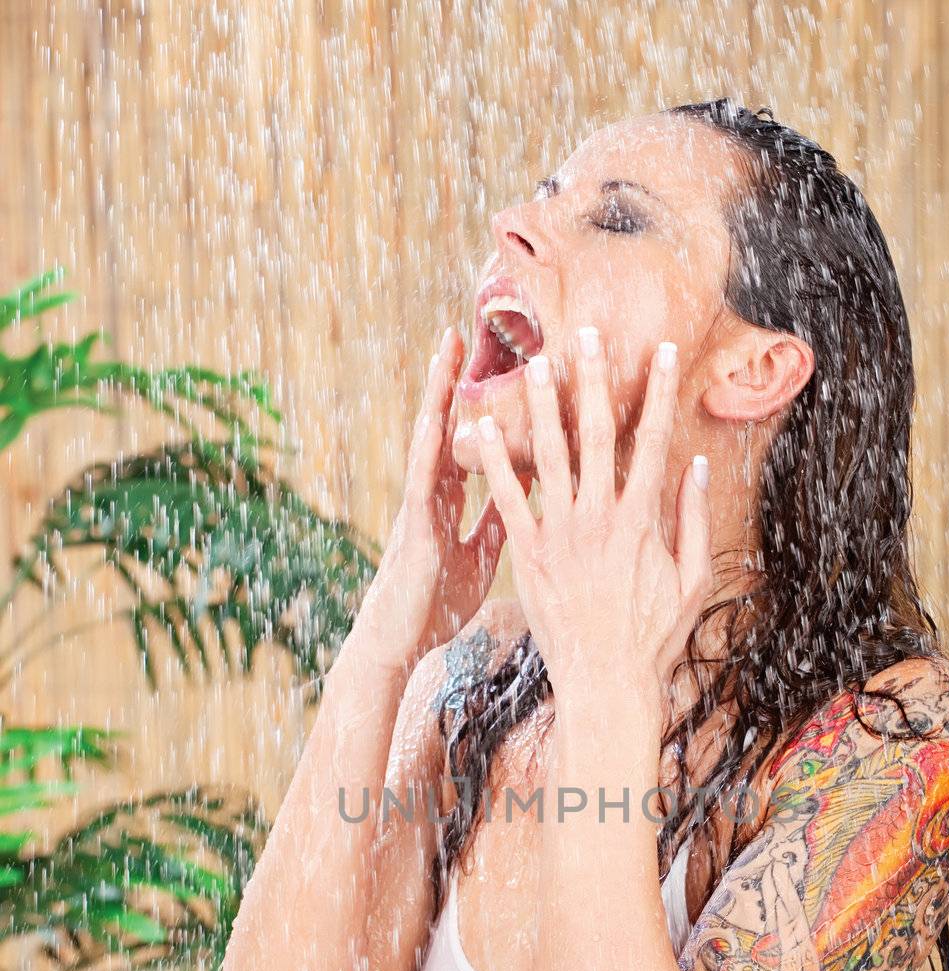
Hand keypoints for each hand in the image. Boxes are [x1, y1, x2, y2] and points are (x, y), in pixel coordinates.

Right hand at [360, 324, 531, 664]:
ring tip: (445, 346)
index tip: (500, 362)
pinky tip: (434, 418)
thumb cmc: (437, 602)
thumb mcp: (478, 555)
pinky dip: (428, 447)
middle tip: (467, 327)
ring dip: (436, 392)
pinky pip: (421, 481)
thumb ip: (496, 520)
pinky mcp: (412, 528)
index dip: (485, 401)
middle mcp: (433, 492)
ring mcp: (419, 505)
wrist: (401, 642)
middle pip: (448, 423)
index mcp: (451, 499)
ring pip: (429, 436)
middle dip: (456, 378)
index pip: (471, 439)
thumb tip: (525, 494)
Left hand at [471, 326, 711, 695]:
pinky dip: (494, 463)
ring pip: (549, 456)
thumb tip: (699, 466)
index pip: (653, 441)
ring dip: (541, 406)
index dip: (659, 392)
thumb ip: (696, 521)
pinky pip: (508, 499)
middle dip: (593, 380)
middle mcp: (600, 517)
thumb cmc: (655, 637)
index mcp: (642, 520)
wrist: (606, 681)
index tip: (663, 351)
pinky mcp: (529, 554)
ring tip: (532, 363)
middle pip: (597, 434)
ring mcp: (561, 534)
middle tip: (585, 333)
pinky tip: (479, 429)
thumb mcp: (694, 581)